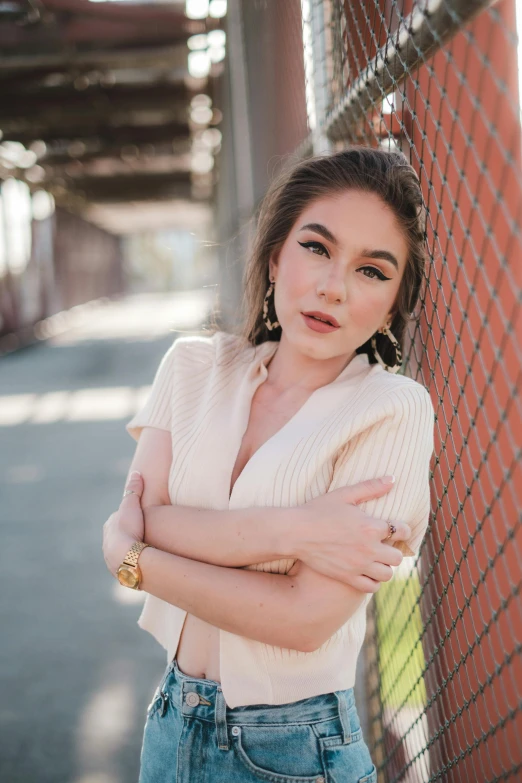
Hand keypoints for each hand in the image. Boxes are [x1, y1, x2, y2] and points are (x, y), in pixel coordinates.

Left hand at [102, 472, 144, 577]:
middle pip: (118, 537)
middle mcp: (106, 543)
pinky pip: (127, 565)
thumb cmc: (128, 529)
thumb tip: (136, 472)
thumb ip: (134, 489)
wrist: (126, 557)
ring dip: (130, 551)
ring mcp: (111, 559)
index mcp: (109, 526)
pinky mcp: (120, 572)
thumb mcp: (132, 505)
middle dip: (128, 535)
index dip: (129, 517)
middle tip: (142, 534)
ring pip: (122, 552)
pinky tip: (143, 563)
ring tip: (144, 552)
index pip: (118, 519)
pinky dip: (133, 562)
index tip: (139, 517)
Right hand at [293, 477, 410, 592]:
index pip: (401, 531)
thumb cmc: (318, 510)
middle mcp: (368, 549)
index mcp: (370, 527)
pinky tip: (367, 572)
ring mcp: (358, 565)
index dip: (403, 530)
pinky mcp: (347, 577)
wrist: (295, 533)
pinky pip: (371, 587)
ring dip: (385, 566)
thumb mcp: (344, 494)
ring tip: (376, 559)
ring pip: (387, 574)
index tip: (398, 529)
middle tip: (385, 545)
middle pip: (397, 557)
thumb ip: (371, 487)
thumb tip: (393, 479)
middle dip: (394, 550)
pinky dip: (373, 581)